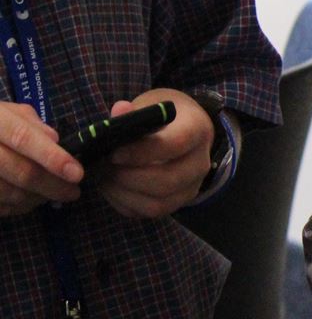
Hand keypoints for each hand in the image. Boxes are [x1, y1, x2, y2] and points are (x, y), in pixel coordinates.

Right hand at [0, 101, 82, 215]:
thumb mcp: (7, 112)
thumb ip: (31, 124)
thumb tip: (54, 140)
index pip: (23, 138)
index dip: (52, 157)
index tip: (76, 173)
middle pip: (21, 172)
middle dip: (53, 185)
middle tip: (73, 192)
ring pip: (10, 193)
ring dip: (37, 198)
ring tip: (52, 195)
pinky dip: (17, 206)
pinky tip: (29, 199)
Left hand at [92, 89, 213, 218]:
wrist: (183, 131)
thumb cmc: (163, 117)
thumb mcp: (151, 105)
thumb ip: (133, 112)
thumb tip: (119, 111)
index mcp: (197, 131)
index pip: (174, 145)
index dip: (141, 152)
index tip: (115, 153)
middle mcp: (200, 163)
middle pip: (167, 181)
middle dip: (129, 178)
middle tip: (105, 167)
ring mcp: (191, 187)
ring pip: (158, 204)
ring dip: (124, 194)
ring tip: (105, 178)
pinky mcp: (178, 203)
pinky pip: (149, 213)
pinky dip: (125, 204)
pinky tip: (112, 188)